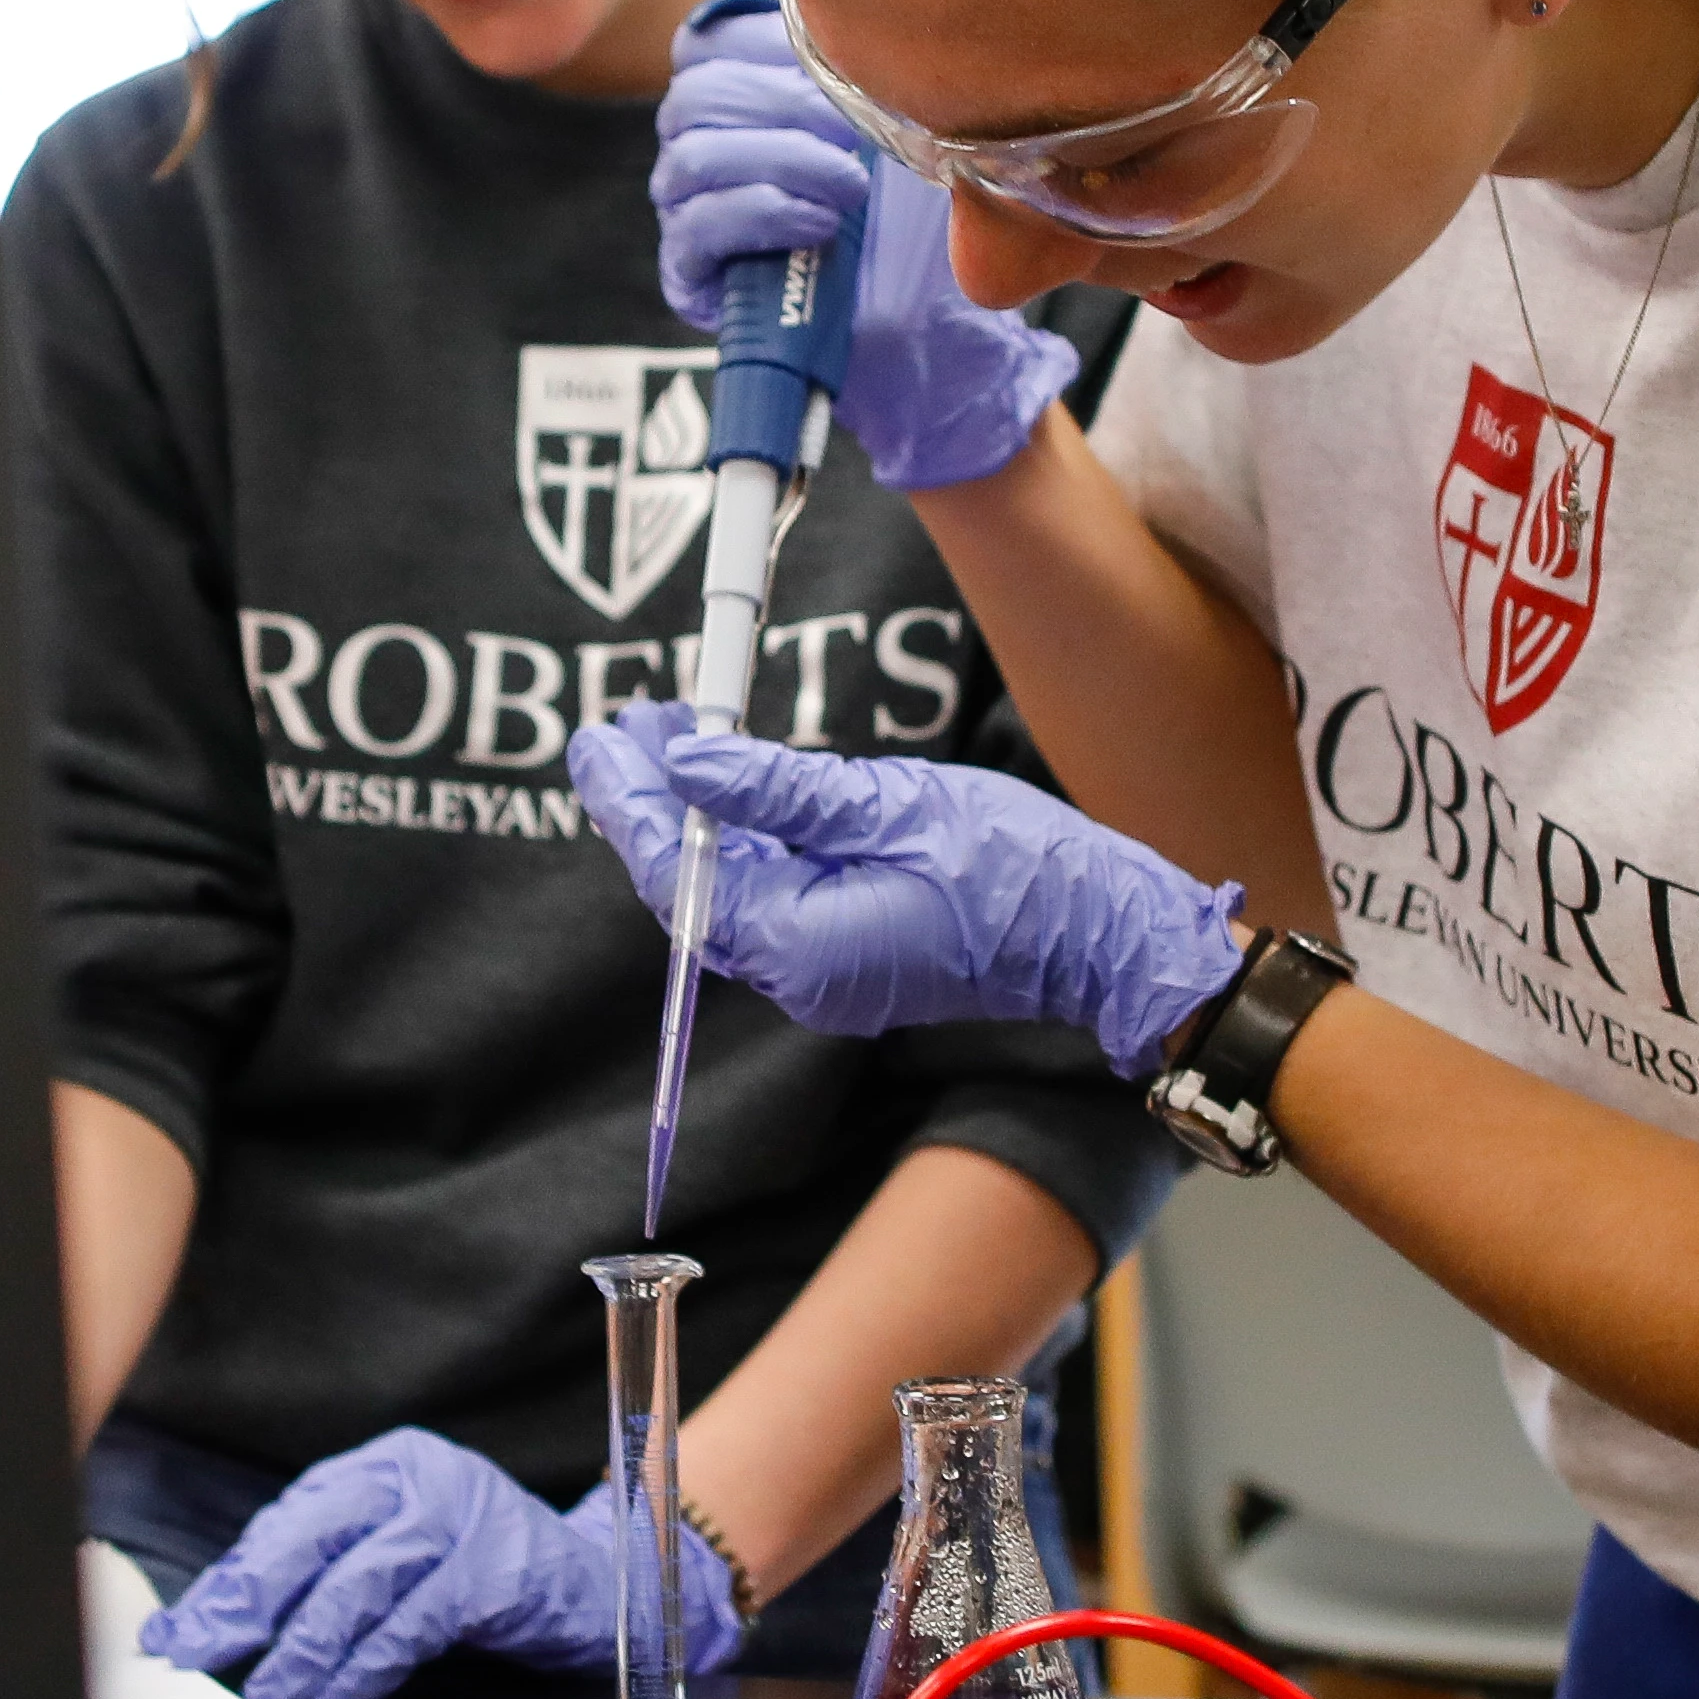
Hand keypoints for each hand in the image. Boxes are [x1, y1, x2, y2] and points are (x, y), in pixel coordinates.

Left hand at [142, 1426, 739, 1698]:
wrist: (600, 1587)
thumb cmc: (486, 1578)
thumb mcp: (400, 1561)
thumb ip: (326, 1579)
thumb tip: (220, 1627)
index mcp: (382, 1467)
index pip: (285, 1525)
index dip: (225, 1583)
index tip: (175, 1635)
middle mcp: (417, 1477)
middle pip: (308, 1543)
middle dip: (242, 1610)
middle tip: (195, 1664)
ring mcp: (458, 1518)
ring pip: (353, 1587)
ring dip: (299, 1653)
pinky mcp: (491, 1571)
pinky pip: (409, 1624)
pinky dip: (363, 1669)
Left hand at [571, 711, 1250, 1083]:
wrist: (1100, 931)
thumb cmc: (1014, 869)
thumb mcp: (887, 803)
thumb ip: (776, 788)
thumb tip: (687, 761)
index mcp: (798, 944)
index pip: (678, 872)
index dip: (629, 802)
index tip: (598, 739)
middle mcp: (799, 975)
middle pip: (693, 884)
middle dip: (655, 802)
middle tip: (626, 724)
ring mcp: (824, 971)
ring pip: (733, 887)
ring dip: (699, 814)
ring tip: (669, 734)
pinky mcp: (849, 954)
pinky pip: (777, 896)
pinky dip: (749, 839)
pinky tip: (734, 783)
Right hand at [653, 2, 1071, 491]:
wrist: (927, 333)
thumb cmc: (913, 222)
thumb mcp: (899, 129)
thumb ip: (861, 70)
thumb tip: (848, 7)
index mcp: (740, 103)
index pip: (704, 45)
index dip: (759, 42)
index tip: (831, 64)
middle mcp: (701, 152)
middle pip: (694, 95)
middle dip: (779, 103)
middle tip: (852, 135)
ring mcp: (691, 215)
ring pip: (691, 157)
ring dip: (782, 161)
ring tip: (851, 189)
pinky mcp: (693, 278)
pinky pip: (696, 229)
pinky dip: (763, 215)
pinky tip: (821, 224)